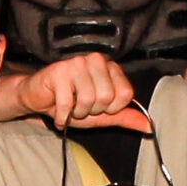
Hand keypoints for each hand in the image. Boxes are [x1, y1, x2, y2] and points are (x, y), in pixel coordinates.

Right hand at [0, 54, 151, 130]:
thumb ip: (124, 117)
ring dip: (76, 113)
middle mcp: (95, 60)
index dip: (110, 108)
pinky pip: (68, 104)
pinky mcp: (58, 71)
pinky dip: (62, 116)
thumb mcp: (101, 115)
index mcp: (110, 67)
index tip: (97, 106)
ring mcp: (76, 63)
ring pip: (88, 100)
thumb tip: (149, 125)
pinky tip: (58, 112)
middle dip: (91, 111)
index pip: (125, 94)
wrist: (38, 99)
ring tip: (69, 106)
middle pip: (107, 98)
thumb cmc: (70, 104)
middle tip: (79, 106)